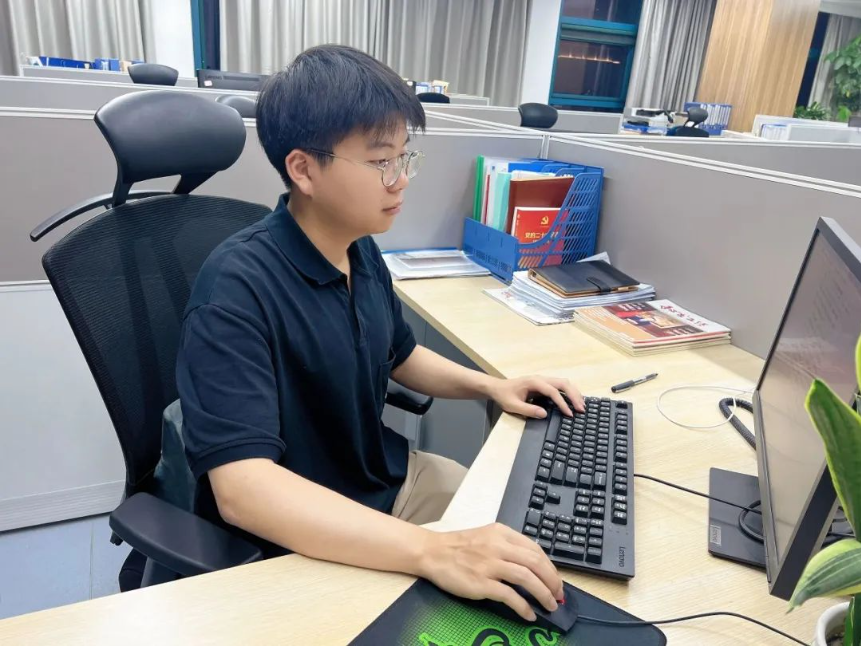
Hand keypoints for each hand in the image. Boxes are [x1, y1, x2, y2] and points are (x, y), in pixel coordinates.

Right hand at [417, 523, 563, 620]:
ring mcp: (490, 565)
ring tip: (550, 606)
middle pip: (536, 563)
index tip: (556, 580)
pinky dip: (523, 606)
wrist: (432, 552)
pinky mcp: (481, 583)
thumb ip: (507, 546)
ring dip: (543, 594)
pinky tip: (529, 614)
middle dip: (552, 581)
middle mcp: (498, 546)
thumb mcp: (487, 536)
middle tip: (558, 595)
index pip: (535, 549)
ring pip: (527, 578)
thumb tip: (532, 566)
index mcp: (502, 533)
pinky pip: (509, 596)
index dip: (550, 566)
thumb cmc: (459, 546)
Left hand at [487, 375, 584, 417]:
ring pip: (563, 383)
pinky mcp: (544, 384)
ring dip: (574, 393)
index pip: (552, 391)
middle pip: (563, 383)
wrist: (497, 387)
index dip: (562, 403)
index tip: (569, 414)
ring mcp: (543, 380)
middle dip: (574, 396)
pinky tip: (574, 400)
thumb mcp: (513, 405)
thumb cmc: (504, 396)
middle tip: (581, 409)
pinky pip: (560, 386)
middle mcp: (541, 378)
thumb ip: (528, 410)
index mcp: (534, 382)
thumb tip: (545, 414)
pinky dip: (569, 392)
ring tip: (581, 406)